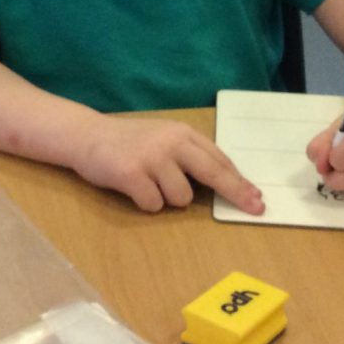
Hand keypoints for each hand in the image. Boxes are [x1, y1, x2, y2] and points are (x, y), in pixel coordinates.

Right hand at [73, 116, 263, 214]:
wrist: (87, 136)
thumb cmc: (130, 142)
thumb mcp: (165, 139)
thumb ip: (190, 155)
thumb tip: (226, 182)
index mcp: (183, 133)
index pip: (219, 161)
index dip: (240, 182)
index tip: (257, 198)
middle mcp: (171, 142)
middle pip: (214, 174)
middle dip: (236, 194)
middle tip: (255, 209)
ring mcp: (152, 157)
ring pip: (181, 198)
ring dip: (169, 200)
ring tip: (150, 184)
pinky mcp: (132, 173)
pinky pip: (154, 205)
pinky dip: (146, 204)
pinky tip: (134, 190)